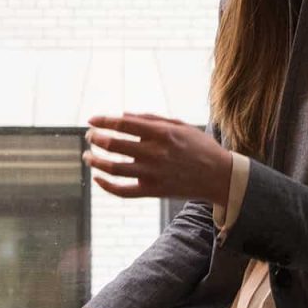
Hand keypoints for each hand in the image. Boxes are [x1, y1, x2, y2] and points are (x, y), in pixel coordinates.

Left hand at [84, 112, 231, 205]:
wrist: (219, 176)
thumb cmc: (199, 146)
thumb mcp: (179, 125)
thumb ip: (150, 119)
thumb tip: (122, 115)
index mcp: (161, 133)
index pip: (123, 124)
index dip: (103, 121)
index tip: (91, 120)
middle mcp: (154, 153)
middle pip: (113, 144)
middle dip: (96, 138)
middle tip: (90, 136)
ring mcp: (152, 173)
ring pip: (113, 169)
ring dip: (95, 161)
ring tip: (88, 156)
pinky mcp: (153, 191)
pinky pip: (123, 191)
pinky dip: (106, 186)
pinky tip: (97, 178)